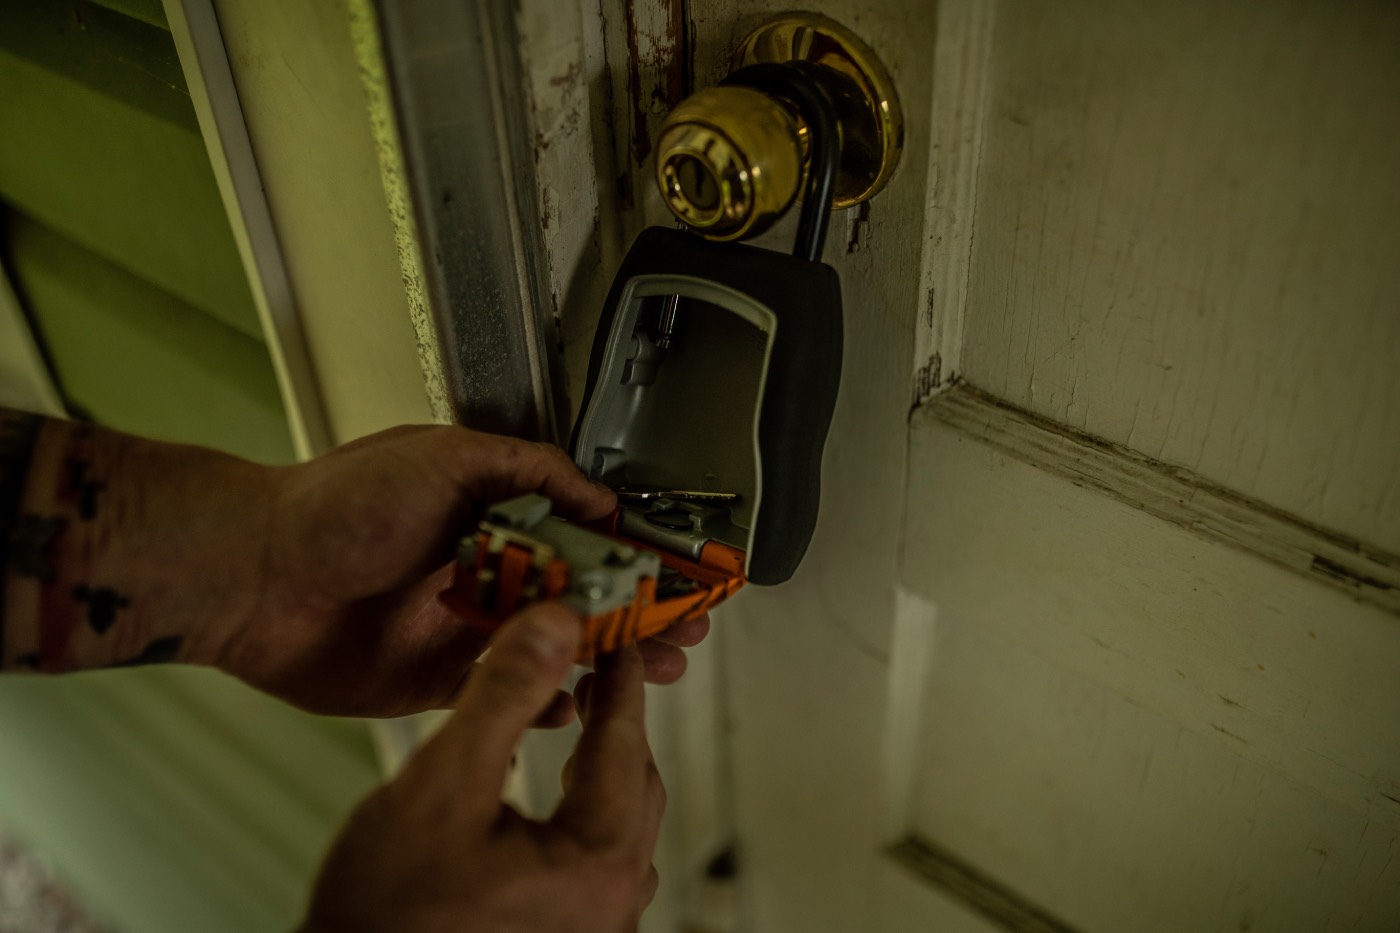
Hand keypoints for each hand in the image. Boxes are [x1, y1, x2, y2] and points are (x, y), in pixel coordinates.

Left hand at [217, 425, 708, 716]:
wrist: (254, 578)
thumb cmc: (335, 507)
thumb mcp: (444, 458)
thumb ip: (528, 472)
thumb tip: (595, 494)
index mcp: (490, 512)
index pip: (582, 533)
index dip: (634, 552)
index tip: (678, 569)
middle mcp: (482, 568)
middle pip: (580, 594)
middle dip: (637, 611)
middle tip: (684, 628)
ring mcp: (462, 626)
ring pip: (553, 646)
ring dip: (607, 656)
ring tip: (656, 667)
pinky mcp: (437, 679)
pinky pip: (506, 694)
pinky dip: (546, 701)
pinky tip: (579, 703)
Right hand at [301, 604, 663, 932]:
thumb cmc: (385, 908)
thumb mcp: (443, 782)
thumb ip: (504, 696)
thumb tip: (555, 622)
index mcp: (599, 865)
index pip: (625, 743)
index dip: (621, 678)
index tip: (617, 634)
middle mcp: (612, 905)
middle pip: (634, 784)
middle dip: (615, 720)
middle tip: (594, 666)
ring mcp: (593, 927)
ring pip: (618, 822)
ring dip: (601, 765)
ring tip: (578, 718)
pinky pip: (597, 857)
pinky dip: (584, 808)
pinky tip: (554, 791)